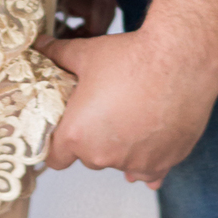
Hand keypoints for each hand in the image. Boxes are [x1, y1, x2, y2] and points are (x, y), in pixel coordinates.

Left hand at [38, 28, 217, 186]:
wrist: (179, 59)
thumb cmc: (130, 57)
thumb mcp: (86, 53)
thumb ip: (57, 54)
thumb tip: (38, 46)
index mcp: (78, 135)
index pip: (55, 158)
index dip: (57, 143)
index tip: (65, 128)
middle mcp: (104, 156)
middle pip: (88, 157)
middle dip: (91, 139)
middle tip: (102, 110)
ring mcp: (136, 164)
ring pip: (119, 162)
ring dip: (121, 147)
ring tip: (130, 113)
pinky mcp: (164, 163)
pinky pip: (149, 172)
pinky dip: (147, 159)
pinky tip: (149, 142)